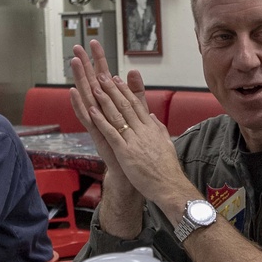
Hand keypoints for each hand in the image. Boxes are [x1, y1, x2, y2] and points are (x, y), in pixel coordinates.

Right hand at [70, 40, 147, 185]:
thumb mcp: (137, 112)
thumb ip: (135, 92)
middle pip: (90, 82)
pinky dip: (79, 105)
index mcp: (110, 104)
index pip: (103, 77)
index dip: (99, 60)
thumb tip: (133, 70)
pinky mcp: (96, 134)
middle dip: (84, 65)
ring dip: (79, 79)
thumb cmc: (131, 142)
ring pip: (86, 96)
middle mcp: (100, 110)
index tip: (94, 43)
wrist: (130, 169)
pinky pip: (86, 117)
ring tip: (74, 63)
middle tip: (76, 47)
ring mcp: (97, 121)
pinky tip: (74, 92)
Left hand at [77, 53, 190, 211]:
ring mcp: (134, 140)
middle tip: (102, 75)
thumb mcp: (165, 144)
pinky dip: (101, 120)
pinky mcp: (126, 152)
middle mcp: (143, 130)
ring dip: (105, 99)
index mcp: (151, 128)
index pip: (137, 105)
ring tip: (94, 86)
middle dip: (113, 89)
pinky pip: (111, 133)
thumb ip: (157, 128)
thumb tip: (151, 116)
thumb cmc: (166, 169)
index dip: (126, 91)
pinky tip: (92, 110)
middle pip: (126, 105)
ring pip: (117, 115)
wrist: (169, 186)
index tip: (117, 79)